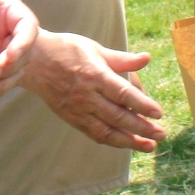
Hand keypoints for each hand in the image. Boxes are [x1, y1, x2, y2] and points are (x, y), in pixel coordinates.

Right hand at [21, 31, 166, 151]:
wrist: (33, 61)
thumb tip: (147, 58)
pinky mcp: (71, 118)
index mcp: (95, 75)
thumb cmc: (67, 50)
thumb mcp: (96, 49)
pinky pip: (94, 133)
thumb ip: (122, 59)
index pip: (123, 94)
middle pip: (118, 116)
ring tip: (149, 145)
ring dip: (130, 141)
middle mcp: (87, 95)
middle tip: (161, 134)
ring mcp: (78, 109)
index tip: (159, 113)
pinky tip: (126, 143)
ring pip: (107, 131)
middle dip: (142, 128)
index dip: (142, 105)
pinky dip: (111, 140)